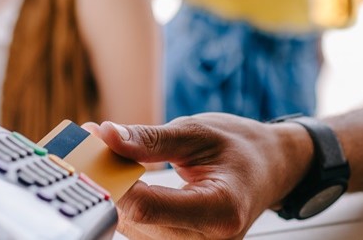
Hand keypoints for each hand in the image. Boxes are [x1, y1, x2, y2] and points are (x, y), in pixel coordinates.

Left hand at [93, 114, 313, 239]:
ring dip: (119, 197)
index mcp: (221, 210)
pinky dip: (131, 207)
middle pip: (137, 222)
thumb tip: (106, 135)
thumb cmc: (242, 149)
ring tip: (121, 164)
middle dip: (112, 185)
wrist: (270, 169)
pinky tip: (133, 185)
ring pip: (134, 231)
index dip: (113, 181)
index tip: (92, 150)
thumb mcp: (196, 132)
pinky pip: (143, 233)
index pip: (148, 208)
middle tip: (98, 150)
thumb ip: (149, 139)